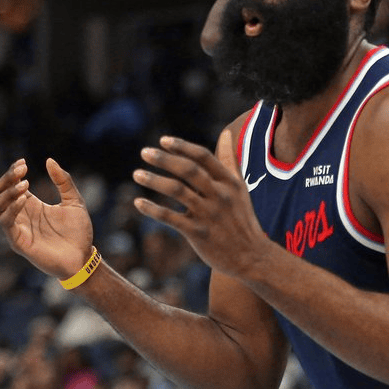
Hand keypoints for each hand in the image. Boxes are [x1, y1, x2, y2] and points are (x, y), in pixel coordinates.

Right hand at [0, 158, 93, 278]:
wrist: (83, 257)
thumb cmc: (78, 232)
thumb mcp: (74, 201)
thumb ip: (63, 181)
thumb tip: (49, 160)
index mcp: (30, 205)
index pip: (11, 185)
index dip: (13, 172)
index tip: (23, 162)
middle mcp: (20, 215)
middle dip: (6, 179)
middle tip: (21, 169)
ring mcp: (17, 228)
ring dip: (7, 193)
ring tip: (25, 184)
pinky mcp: (18, 241)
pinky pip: (5, 223)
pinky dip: (11, 209)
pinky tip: (24, 199)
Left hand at [132, 134, 271, 279]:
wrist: (251, 256)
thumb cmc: (241, 219)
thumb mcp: (239, 188)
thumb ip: (229, 160)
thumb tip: (225, 133)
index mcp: (230, 182)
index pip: (204, 156)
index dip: (182, 146)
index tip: (163, 140)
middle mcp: (220, 195)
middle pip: (188, 170)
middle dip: (164, 159)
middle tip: (144, 152)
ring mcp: (209, 214)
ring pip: (177, 190)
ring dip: (154, 180)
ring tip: (137, 173)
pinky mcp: (198, 233)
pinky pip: (170, 217)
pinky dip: (152, 209)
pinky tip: (138, 202)